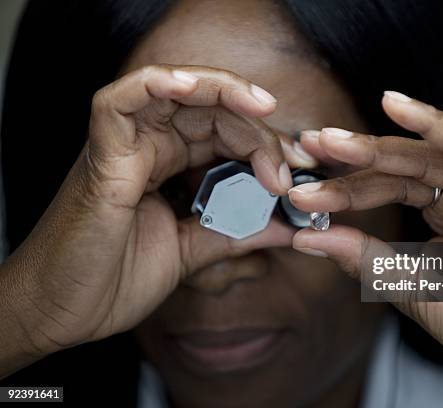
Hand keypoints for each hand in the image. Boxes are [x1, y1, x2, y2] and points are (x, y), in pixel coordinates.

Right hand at [0, 65, 307, 374]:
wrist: (65, 313)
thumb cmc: (117, 279)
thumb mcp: (194, 252)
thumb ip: (237, 233)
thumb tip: (287, 227)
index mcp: (170, 164)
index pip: (224, 131)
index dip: (264, 141)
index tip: (297, 170)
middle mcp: (148, 147)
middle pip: (209, 108)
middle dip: (256, 124)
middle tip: (288, 159)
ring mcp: (123, 147)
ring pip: (174, 90)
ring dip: (222, 91)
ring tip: (260, 108)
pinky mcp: (100, 157)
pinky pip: (120, 102)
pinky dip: (154, 84)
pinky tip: (189, 85)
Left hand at [288, 91, 442, 406]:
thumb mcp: (406, 286)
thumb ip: (363, 258)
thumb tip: (309, 238)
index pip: (388, 191)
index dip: (345, 188)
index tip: (304, 190)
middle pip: (399, 170)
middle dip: (352, 161)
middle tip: (308, 149)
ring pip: (425, 157)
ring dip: (376, 146)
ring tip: (331, 141)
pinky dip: (435, 125)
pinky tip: (395, 106)